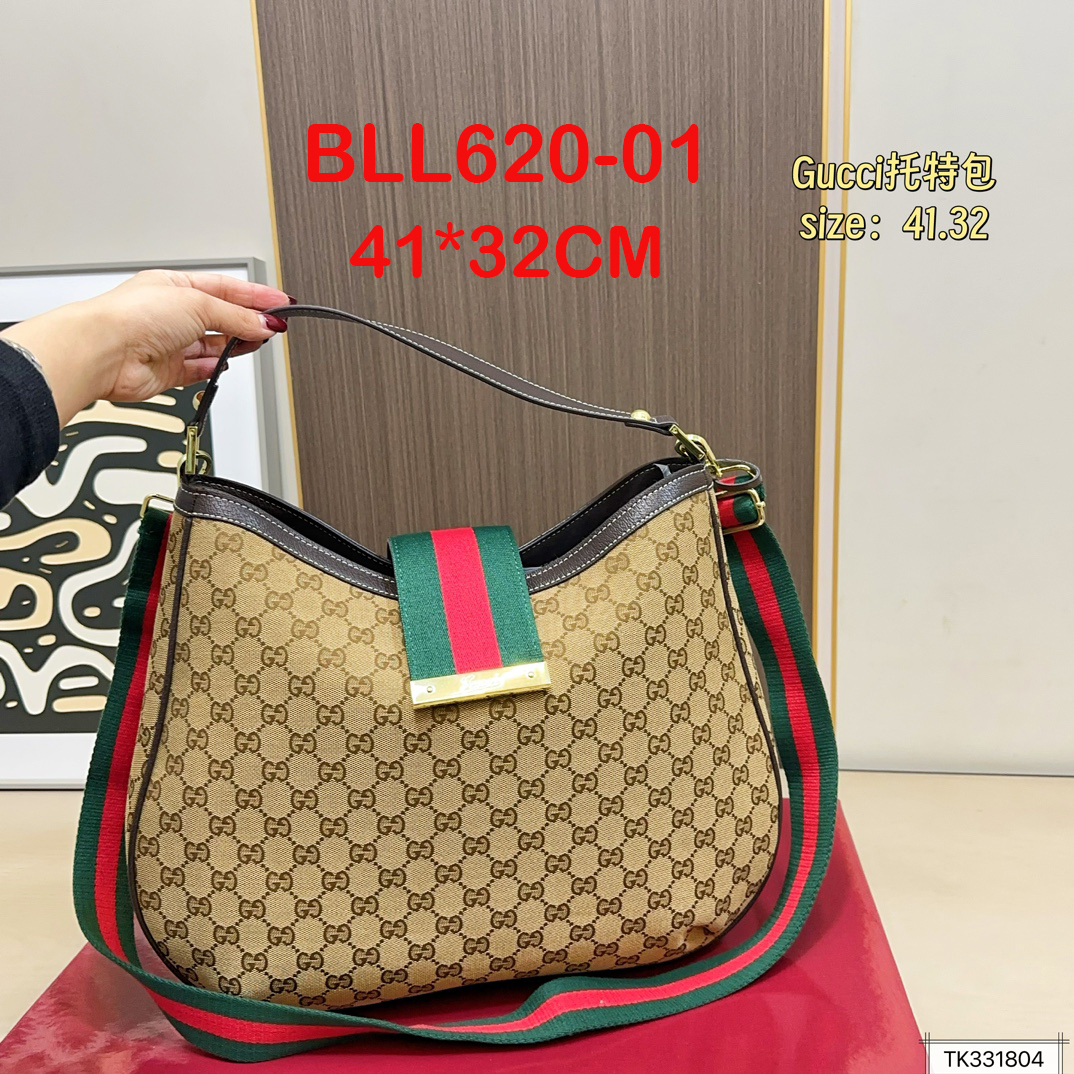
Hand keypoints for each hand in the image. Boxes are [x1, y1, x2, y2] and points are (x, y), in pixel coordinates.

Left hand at [0, 269, 292, 425]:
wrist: (105, 352)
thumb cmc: (132, 317)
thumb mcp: (198, 304)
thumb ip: (236, 317)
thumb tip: (263, 324)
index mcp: (176, 287)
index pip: (226, 289)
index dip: (255, 296)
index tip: (281, 303)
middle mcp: (172, 314)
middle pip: (222, 317)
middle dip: (248, 322)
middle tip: (274, 326)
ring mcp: (170, 343)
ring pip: (214, 344)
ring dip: (235, 345)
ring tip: (257, 343)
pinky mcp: (168, 370)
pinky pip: (200, 368)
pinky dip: (215, 367)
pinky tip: (226, 363)